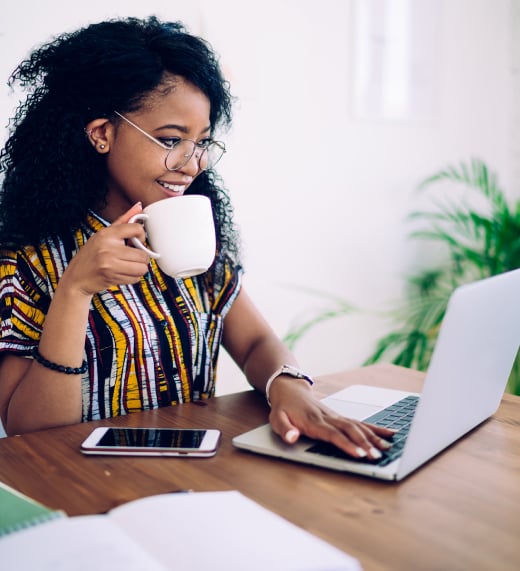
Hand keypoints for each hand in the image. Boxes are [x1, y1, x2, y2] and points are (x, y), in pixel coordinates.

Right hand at [60, 203, 150, 295]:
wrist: (76, 277)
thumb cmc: (92, 254)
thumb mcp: (104, 234)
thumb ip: (123, 220)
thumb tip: (139, 206)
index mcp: (107, 234)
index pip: (137, 229)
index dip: (142, 236)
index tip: (138, 241)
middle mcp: (108, 247)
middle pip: (142, 254)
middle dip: (141, 258)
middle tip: (132, 257)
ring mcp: (110, 263)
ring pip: (142, 268)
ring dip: (138, 269)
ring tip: (128, 266)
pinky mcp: (112, 277)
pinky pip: (135, 278)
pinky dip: (132, 277)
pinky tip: (123, 273)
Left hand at [268, 377, 395, 459]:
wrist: (290, 389)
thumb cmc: (283, 408)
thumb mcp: (276, 419)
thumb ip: (285, 430)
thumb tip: (292, 438)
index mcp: (313, 422)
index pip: (333, 435)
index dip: (346, 444)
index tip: (359, 454)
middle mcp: (328, 418)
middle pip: (350, 430)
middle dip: (364, 444)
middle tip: (377, 457)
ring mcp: (336, 416)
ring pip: (357, 426)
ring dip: (372, 438)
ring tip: (387, 449)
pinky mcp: (340, 416)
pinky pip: (359, 422)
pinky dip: (375, 428)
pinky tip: (389, 434)